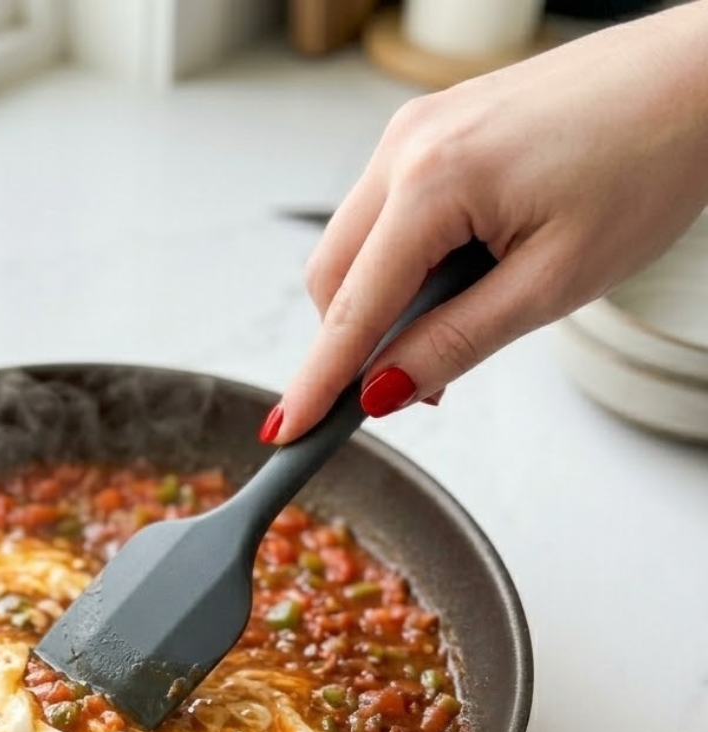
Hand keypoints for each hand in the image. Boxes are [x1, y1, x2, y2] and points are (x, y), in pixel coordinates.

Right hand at [270, 2, 707, 442]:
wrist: (699, 77)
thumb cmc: (648, 162)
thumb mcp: (552, 283)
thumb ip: (455, 341)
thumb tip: (384, 389)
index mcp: (432, 180)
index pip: (351, 309)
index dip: (317, 381)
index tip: (286, 432)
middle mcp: (405, 146)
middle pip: (331, 277)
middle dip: (353, 344)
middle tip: (411, 389)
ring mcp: (413, 131)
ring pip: (352, 246)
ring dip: (378, 304)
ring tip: (449, 330)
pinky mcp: (430, 129)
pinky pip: (383, 214)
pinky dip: (399, 264)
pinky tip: (451, 279)